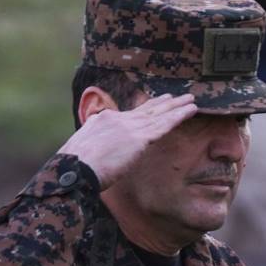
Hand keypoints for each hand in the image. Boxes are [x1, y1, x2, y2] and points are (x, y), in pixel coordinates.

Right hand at [56, 93, 196, 190]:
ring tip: (191, 100)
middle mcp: (117, 119)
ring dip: (177, 107)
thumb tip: (93, 150)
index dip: (143, 108)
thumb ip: (93, 144)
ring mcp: (129, 127)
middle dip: (162, 103)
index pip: (128, 114)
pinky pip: (164, 124)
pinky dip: (178, 116)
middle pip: (145, 110)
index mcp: (102, 121)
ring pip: (158, 114)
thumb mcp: (80, 148)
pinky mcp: (139, 138)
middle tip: (176, 97)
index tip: (154, 103)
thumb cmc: (74, 167)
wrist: (74, 169)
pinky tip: (190, 110)